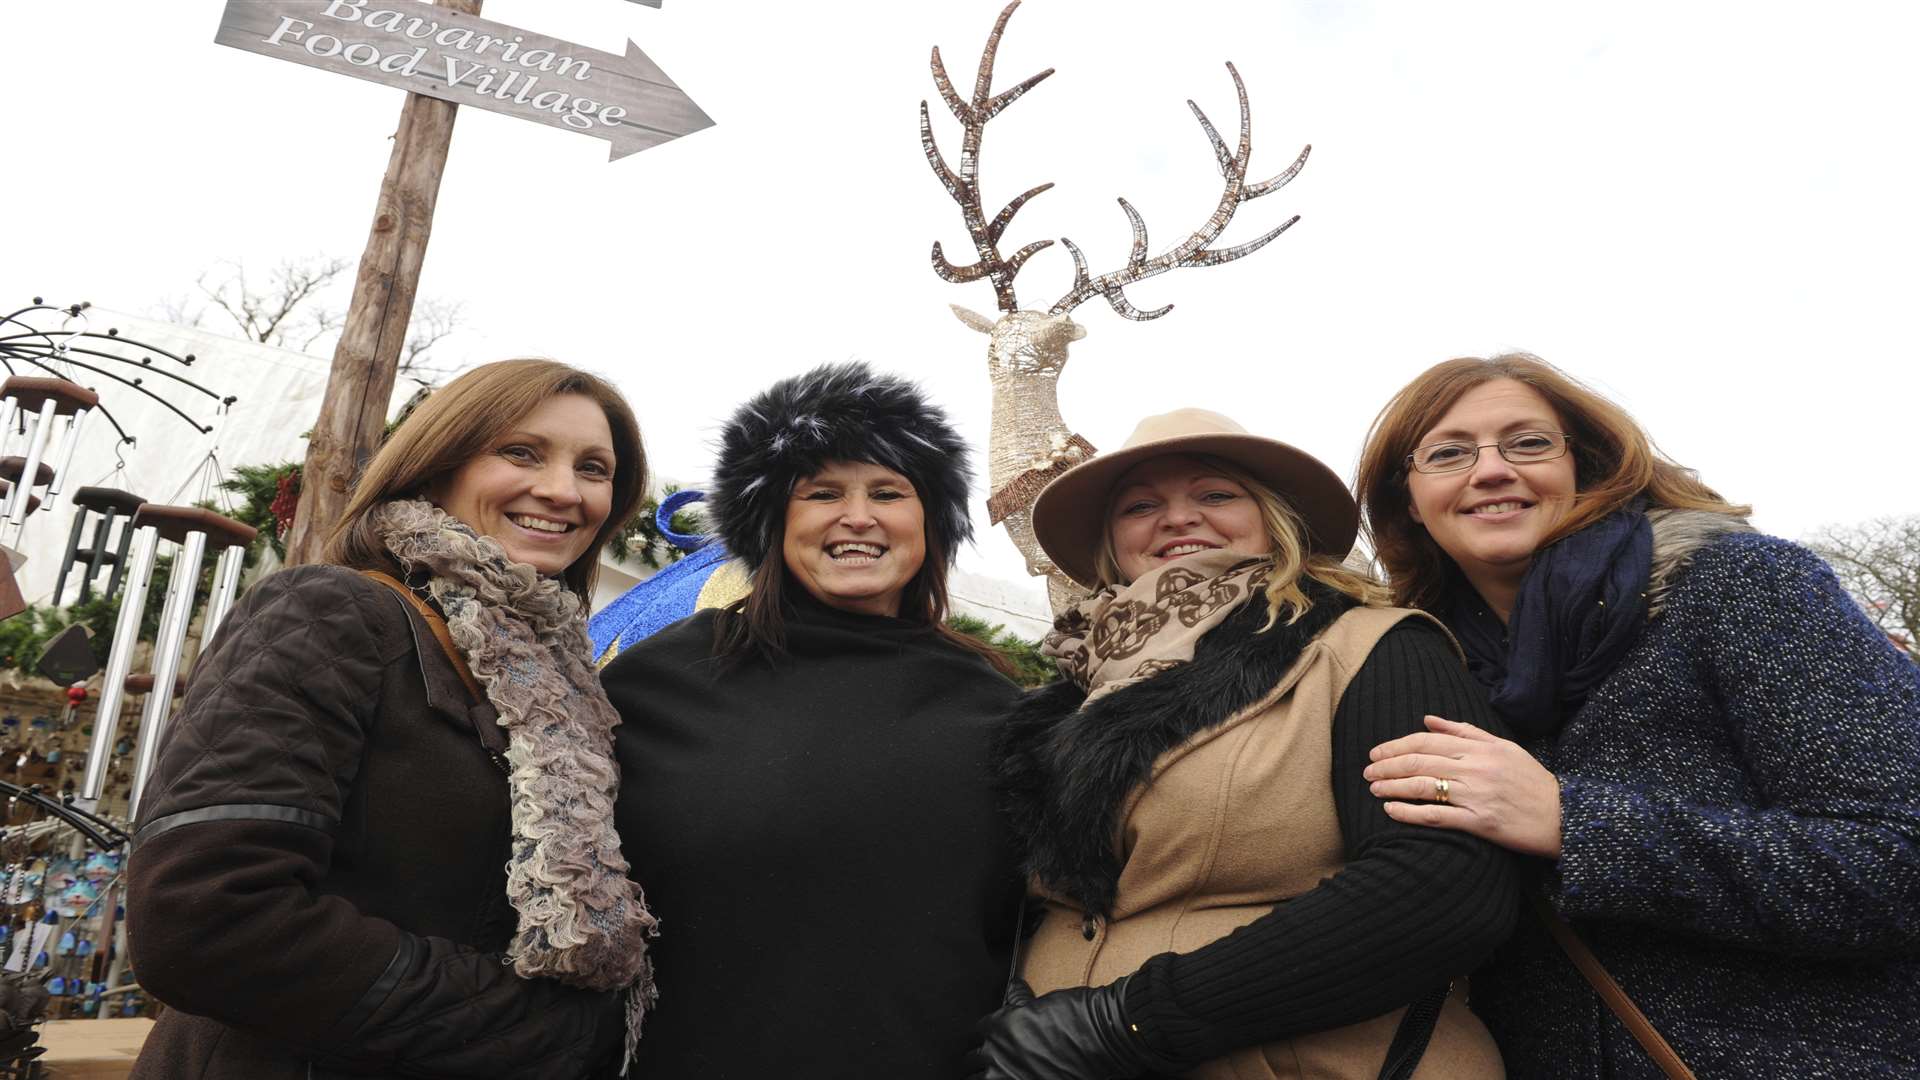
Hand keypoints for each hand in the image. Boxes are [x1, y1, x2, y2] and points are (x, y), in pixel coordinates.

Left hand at [964, 977, 1174, 1079]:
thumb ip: (1019, 1002)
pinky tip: (1020, 1077)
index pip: (976, 1034)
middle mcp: (998, 1054)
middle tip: (995, 1060)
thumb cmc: (1078, 1015)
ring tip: (1002, 1073)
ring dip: (991, 1075)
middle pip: (973, 1061)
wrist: (1104, 1037)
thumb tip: (1013, 992)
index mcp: (998, 1027)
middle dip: (984, 1059)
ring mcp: (1011, 1077)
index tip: (990, 1039)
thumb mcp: (1042, 1004)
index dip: (984, 1036)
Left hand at [1364, 714, 1563, 857]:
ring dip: (1392, 786)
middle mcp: (1476, 769)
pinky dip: (1409, 813)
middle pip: (1420, 761)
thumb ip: (1465, 731)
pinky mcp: (1481, 823)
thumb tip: (1427, 720)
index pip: (1427, 741)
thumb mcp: (1504, 747)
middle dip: (1387, 765)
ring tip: (1374, 789)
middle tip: (1367, 771)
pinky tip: (1391, 811)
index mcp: (1480, 748)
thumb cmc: (1532, 781)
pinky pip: (1436, 817)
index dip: (1396, 746)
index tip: (1376, 753)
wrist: (1565, 816)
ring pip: (1423, 786)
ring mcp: (1477, 796)